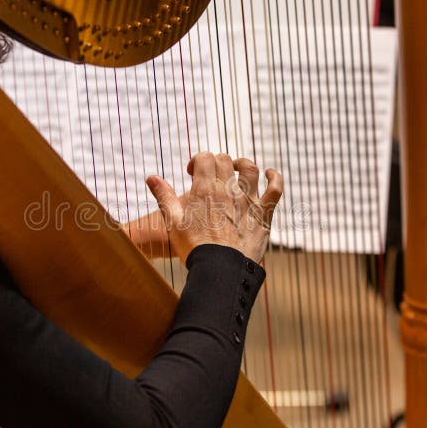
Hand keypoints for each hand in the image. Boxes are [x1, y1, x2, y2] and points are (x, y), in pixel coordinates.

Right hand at [145, 152, 282, 263]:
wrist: (220, 270)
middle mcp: (228, 190)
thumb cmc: (194, 248)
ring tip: (236, 168)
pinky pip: (275, 189)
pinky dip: (274, 177)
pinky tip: (270, 173)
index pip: (204, 157)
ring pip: (250, 169)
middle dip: (215, 162)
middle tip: (210, 174)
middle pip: (224, 161)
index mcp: (205, 189)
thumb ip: (163, 196)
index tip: (192, 172)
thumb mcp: (173, 222)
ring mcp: (248, 200)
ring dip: (242, 163)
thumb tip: (151, 178)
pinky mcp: (263, 213)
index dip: (197, 160)